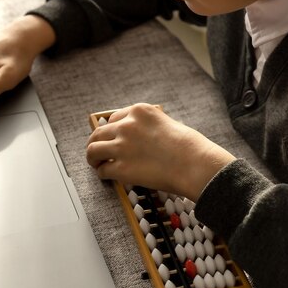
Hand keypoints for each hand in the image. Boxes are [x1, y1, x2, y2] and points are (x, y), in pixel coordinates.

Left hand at [86, 103, 234, 200]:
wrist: (195, 163)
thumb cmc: (189, 146)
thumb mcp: (167, 123)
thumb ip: (149, 127)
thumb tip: (140, 139)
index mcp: (139, 111)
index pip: (114, 118)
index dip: (112, 131)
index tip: (112, 138)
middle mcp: (127, 125)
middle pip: (99, 132)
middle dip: (97, 142)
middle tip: (98, 153)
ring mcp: (122, 146)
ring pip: (93, 150)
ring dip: (93, 158)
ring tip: (97, 164)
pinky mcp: (121, 168)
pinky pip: (102, 170)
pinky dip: (102, 174)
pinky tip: (108, 177)